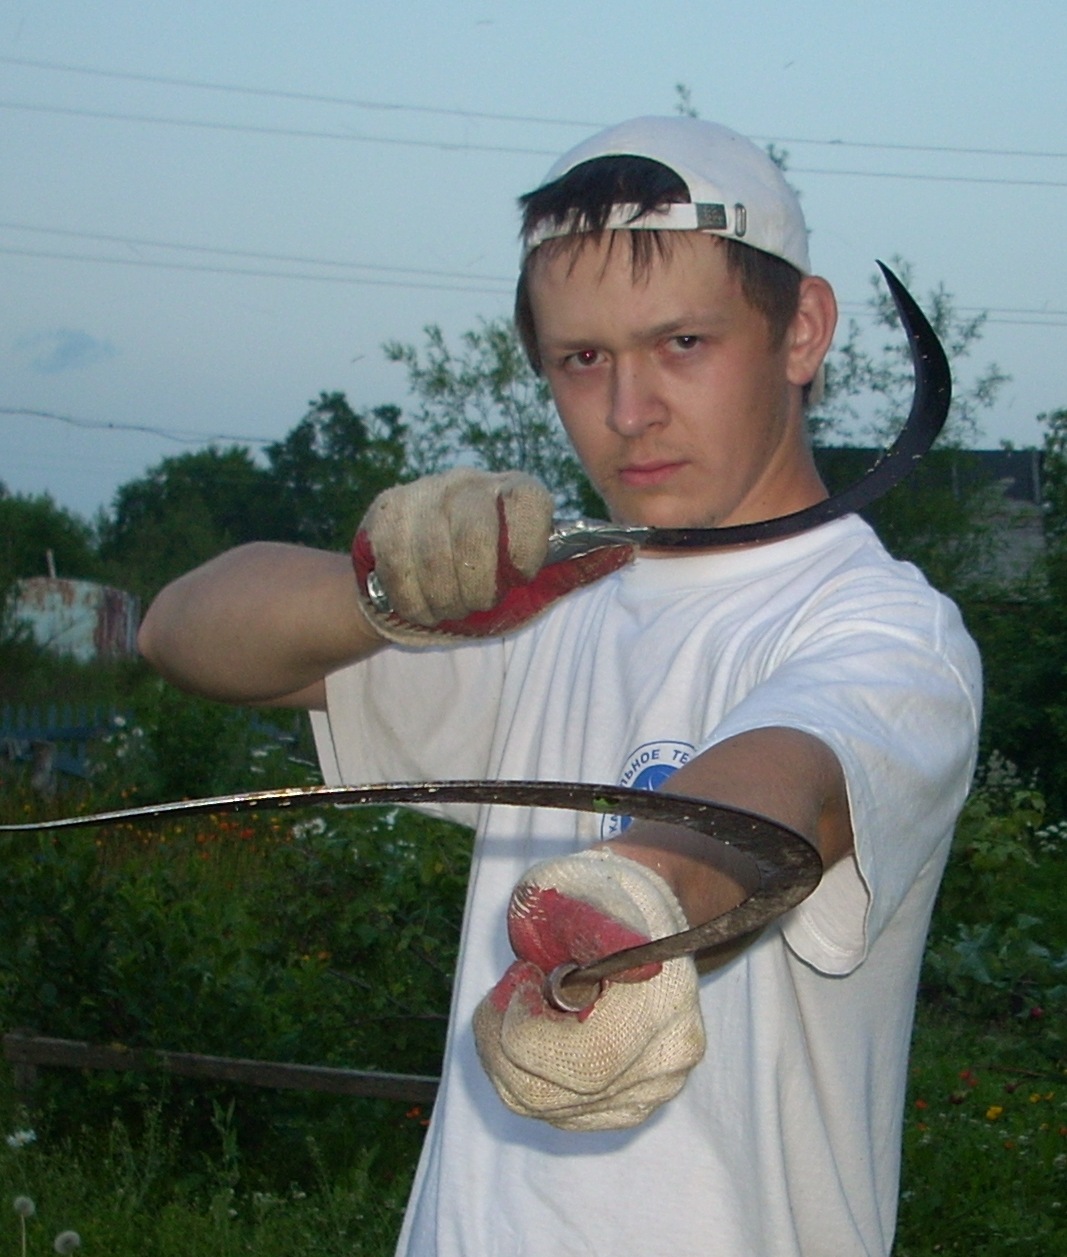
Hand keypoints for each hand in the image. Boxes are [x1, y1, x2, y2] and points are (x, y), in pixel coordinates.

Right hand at [351, 468, 631, 644]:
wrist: (415, 588)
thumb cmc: (484, 586)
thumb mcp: (533, 585)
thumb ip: (574, 569)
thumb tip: (629, 553)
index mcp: (514, 490)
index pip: (525, 499)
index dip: (525, 542)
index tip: (521, 574)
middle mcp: (469, 481)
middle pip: (472, 529)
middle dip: (476, 584)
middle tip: (476, 603)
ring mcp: (424, 491)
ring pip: (431, 550)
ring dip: (441, 597)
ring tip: (448, 608)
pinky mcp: (387, 508)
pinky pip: (395, 558)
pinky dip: (409, 594)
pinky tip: (418, 603)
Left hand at [473, 849, 704, 1130]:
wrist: (637, 917)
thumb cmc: (596, 897)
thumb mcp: (576, 891)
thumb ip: (580, 925)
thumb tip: (596, 968)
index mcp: (665, 1000)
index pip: (585, 1060)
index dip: (527, 1028)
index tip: (520, 973)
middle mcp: (669, 1056)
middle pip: (558, 1093)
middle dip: (504, 1042)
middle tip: (509, 986)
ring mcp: (654, 1088)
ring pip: (547, 1108)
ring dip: (508, 1057)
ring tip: (525, 1002)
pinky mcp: (631, 1105)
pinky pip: (555, 1112)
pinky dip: (524, 1074)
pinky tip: (536, 1030)